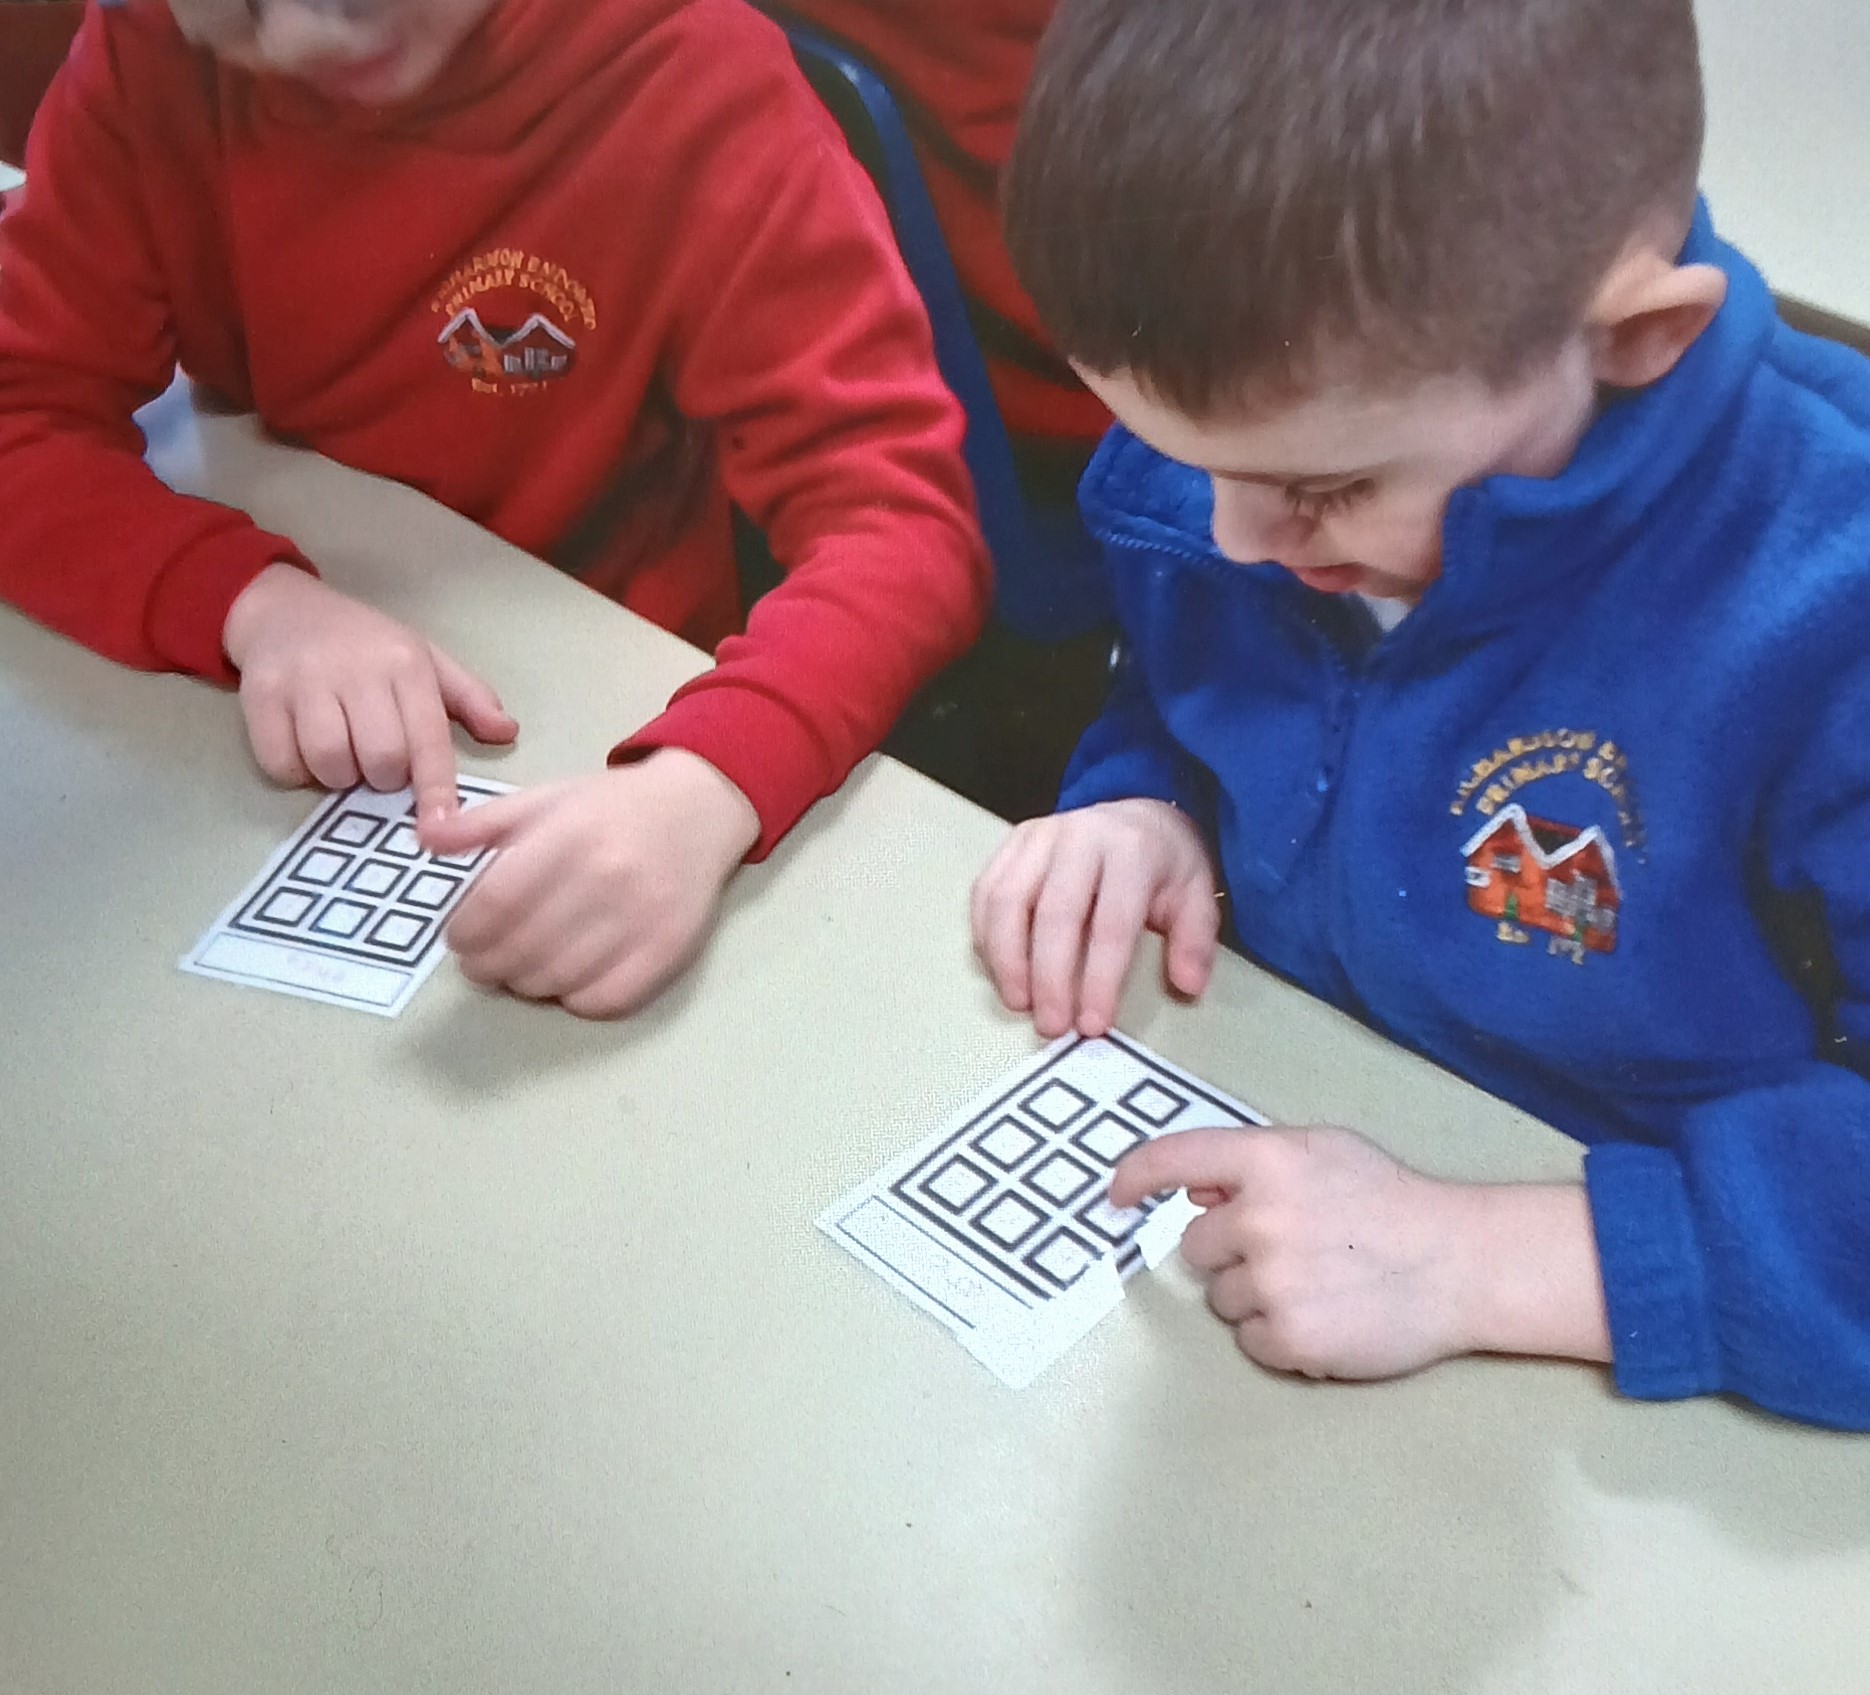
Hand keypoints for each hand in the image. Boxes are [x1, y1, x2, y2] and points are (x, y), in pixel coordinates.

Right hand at [223, 562, 517, 828]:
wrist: (283, 608)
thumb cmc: (365, 643)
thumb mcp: (424, 658)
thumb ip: (468, 698)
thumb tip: (507, 732)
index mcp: (406, 664)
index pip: (428, 737)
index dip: (436, 789)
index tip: (441, 827)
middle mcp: (357, 670)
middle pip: (380, 759)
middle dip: (381, 777)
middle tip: (374, 760)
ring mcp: (304, 680)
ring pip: (330, 764)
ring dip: (337, 776)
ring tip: (340, 752)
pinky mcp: (259, 694)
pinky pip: (281, 762)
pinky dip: (294, 771)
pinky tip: (302, 748)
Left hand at [424, 750, 759, 1018]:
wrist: (698, 810)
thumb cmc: (612, 807)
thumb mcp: (545, 798)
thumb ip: (482, 822)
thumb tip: (423, 839)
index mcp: (569, 834)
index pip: (498, 900)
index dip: (466, 930)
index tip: (458, 939)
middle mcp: (606, 876)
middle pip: (522, 947)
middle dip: (487, 965)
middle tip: (481, 963)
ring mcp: (641, 917)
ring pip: (557, 979)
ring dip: (525, 985)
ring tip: (519, 971)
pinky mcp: (668, 949)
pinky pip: (604, 1000)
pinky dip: (573, 1000)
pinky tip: (565, 981)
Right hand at [970, 799, 1220, 1038]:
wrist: (1136, 816)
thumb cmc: (1163, 864)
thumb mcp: (1196, 895)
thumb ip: (1195, 940)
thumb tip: (1187, 985)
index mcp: (1132, 850)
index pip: (1111, 923)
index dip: (1099, 979)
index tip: (1092, 1024)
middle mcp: (1080, 836)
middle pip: (1054, 914)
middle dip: (1049, 978)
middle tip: (1051, 1025)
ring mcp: (1039, 835)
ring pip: (1007, 901)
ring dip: (1007, 960)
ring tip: (1020, 1002)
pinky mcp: (1013, 842)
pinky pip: (986, 891)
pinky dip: (986, 936)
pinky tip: (999, 970)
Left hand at [1113, 1128, 1610, 1380]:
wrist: (1459, 1261)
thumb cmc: (1390, 1200)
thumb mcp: (1322, 1153)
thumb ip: (1254, 1164)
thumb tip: (1195, 1191)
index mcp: (1267, 1161)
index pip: (1174, 1158)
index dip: (1136, 1175)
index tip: (1116, 1196)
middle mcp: (1261, 1218)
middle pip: (1196, 1248)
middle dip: (1231, 1252)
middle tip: (1292, 1251)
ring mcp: (1274, 1282)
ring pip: (1222, 1299)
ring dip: (1257, 1297)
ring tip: (1319, 1283)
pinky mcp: (1291, 1338)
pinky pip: (1252, 1342)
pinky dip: (1280, 1338)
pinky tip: (1326, 1315)